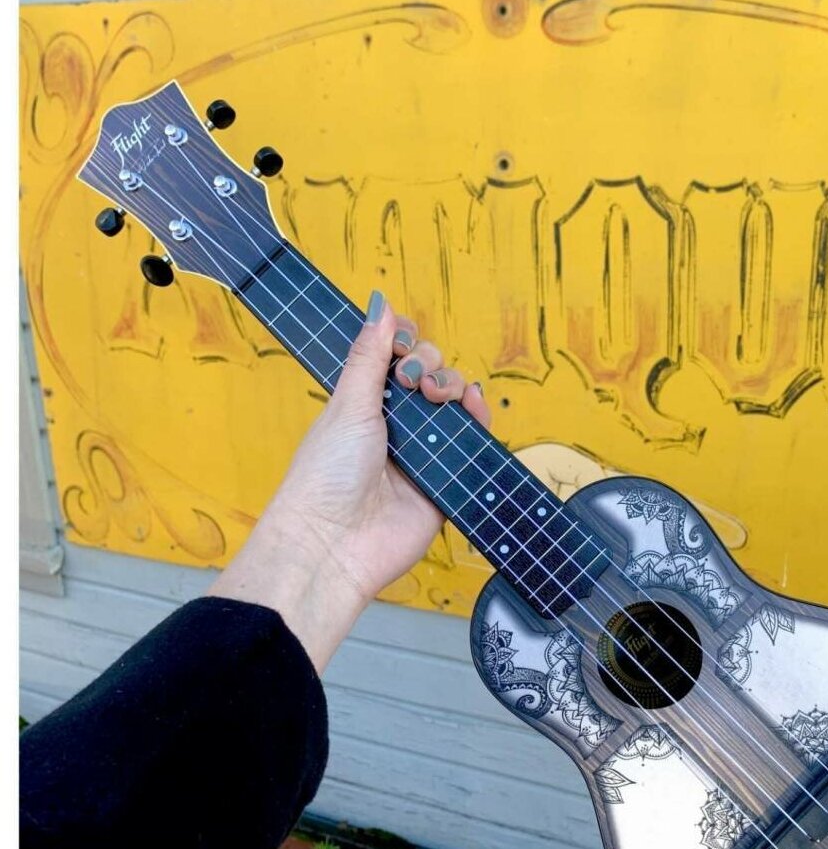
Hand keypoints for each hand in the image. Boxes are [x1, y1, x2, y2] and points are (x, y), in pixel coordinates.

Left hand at [208, 290, 490, 672]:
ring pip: (452, 406)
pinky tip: (473, 404)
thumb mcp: (347, 406)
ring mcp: (422, 453)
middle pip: (428, 376)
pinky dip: (477, 420)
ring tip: (439, 395)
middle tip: (414, 382)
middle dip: (429, 365)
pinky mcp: (446, 482)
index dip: (404, 345)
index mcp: (363, 404)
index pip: (395, 361)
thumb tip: (381, 305)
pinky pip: (470, 445)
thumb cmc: (328, 472)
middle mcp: (394, 425)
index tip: (401, 345)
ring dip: (453, 386)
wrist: (335, 544)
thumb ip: (370, 358)